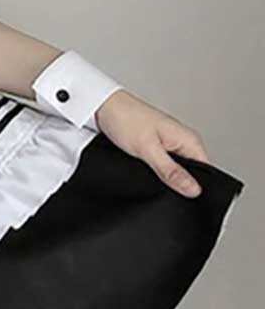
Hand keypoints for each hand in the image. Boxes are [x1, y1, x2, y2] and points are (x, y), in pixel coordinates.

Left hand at [94, 89, 208, 197]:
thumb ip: (170, 171)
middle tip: (163, 192)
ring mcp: (167, 146)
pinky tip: (145, 176)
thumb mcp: (148, 149)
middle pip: (190, 174)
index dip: (198, 188)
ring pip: (173, 171)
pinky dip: (154, 173)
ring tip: (151, 181)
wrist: (102, 107)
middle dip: (179, 186)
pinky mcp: (154, 148)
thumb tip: (194, 189)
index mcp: (189, 140)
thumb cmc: (125, 119)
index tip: (186, 201)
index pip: (206, 172)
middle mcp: (181, 142)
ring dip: (164, 179)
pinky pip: (160, 167)